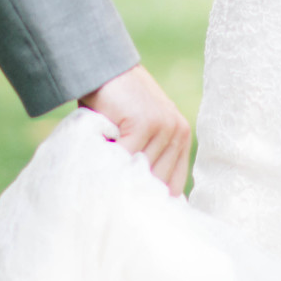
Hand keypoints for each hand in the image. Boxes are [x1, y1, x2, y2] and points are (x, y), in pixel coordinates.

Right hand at [78, 65, 192, 195]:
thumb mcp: (139, 133)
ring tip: (103, 173)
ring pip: (142, 170)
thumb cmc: (115, 106)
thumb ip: (146, 159)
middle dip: (135, 190)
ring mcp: (164, 126)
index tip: (134, 211)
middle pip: (158, 182)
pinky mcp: (145, 122)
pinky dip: (110, 159)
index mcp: (181, 139)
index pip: (174, 186)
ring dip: (121, 174)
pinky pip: (127, 156)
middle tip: (113, 195)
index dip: (154, 201)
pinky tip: (99, 155)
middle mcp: (179, 133)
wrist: (102, 68)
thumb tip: (143, 201)